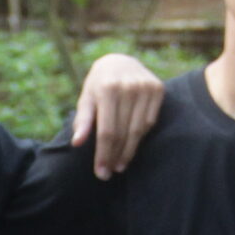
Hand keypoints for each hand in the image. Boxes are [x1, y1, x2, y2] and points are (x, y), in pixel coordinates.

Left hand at [70, 52, 165, 179]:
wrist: (120, 62)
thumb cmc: (98, 85)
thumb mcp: (86, 98)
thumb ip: (82, 120)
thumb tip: (76, 143)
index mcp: (107, 88)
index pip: (107, 131)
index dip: (103, 154)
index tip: (101, 172)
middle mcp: (128, 86)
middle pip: (123, 133)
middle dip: (114, 156)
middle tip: (108, 173)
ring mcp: (145, 87)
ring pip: (138, 130)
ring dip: (129, 152)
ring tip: (119, 165)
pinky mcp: (158, 89)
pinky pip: (150, 122)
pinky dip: (141, 137)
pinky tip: (131, 147)